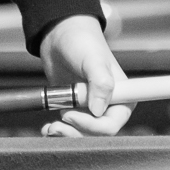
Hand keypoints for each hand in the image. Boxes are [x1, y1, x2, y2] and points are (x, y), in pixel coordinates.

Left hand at [37, 14, 130, 137]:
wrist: (60, 34)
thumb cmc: (82, 42)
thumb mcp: (92, 59)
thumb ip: (100, 82)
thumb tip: (98, 111)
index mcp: (122, 97)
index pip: (112, 124)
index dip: (93, 127)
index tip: (70, 114)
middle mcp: (109, 106)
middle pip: (96, 134)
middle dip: (76, 133)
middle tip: (56, 124)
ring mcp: (91, 110)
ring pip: (82, 135)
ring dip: (66, 135)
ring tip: (50, 127)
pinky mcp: (74, 109)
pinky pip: (69, 129)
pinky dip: (57, 132)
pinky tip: (46, 128)